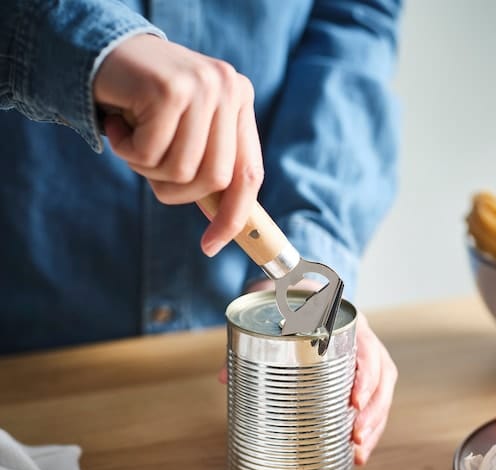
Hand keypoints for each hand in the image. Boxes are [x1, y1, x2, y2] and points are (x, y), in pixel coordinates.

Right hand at [93, 34, 263, 256]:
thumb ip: (209, 168)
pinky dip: (126, 150)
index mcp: (240, 103)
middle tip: (149, 169)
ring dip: (147, 168)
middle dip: (176, 190)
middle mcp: (230, 90)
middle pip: (215, 179)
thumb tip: (226, 227)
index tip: (211, 246)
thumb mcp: (187, 135)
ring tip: (133, 138)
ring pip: (182, 170)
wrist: (101, 53)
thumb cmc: (145, 106)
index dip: (233, 217)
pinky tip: (118, 123)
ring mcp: (204, 86)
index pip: (250, 173)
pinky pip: (150, 154)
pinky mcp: (172, 88)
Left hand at [221, 279, 396, 464]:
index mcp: (348, 321)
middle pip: (382, 376)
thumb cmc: (293, 301)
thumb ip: (250, 341)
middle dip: (373, 410)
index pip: (366, 347)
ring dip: (374, 424)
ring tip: (359, 451)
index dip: (366, 375)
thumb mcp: (275, 310)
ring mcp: (367, 356)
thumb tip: (223, 376)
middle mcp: (363, 338)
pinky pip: (375, 400)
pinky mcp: (363, 374)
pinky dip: (370, 427)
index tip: (355, 401)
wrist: (303, 290)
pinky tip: (358, 451)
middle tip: (355, 436)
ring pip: (383, 392)